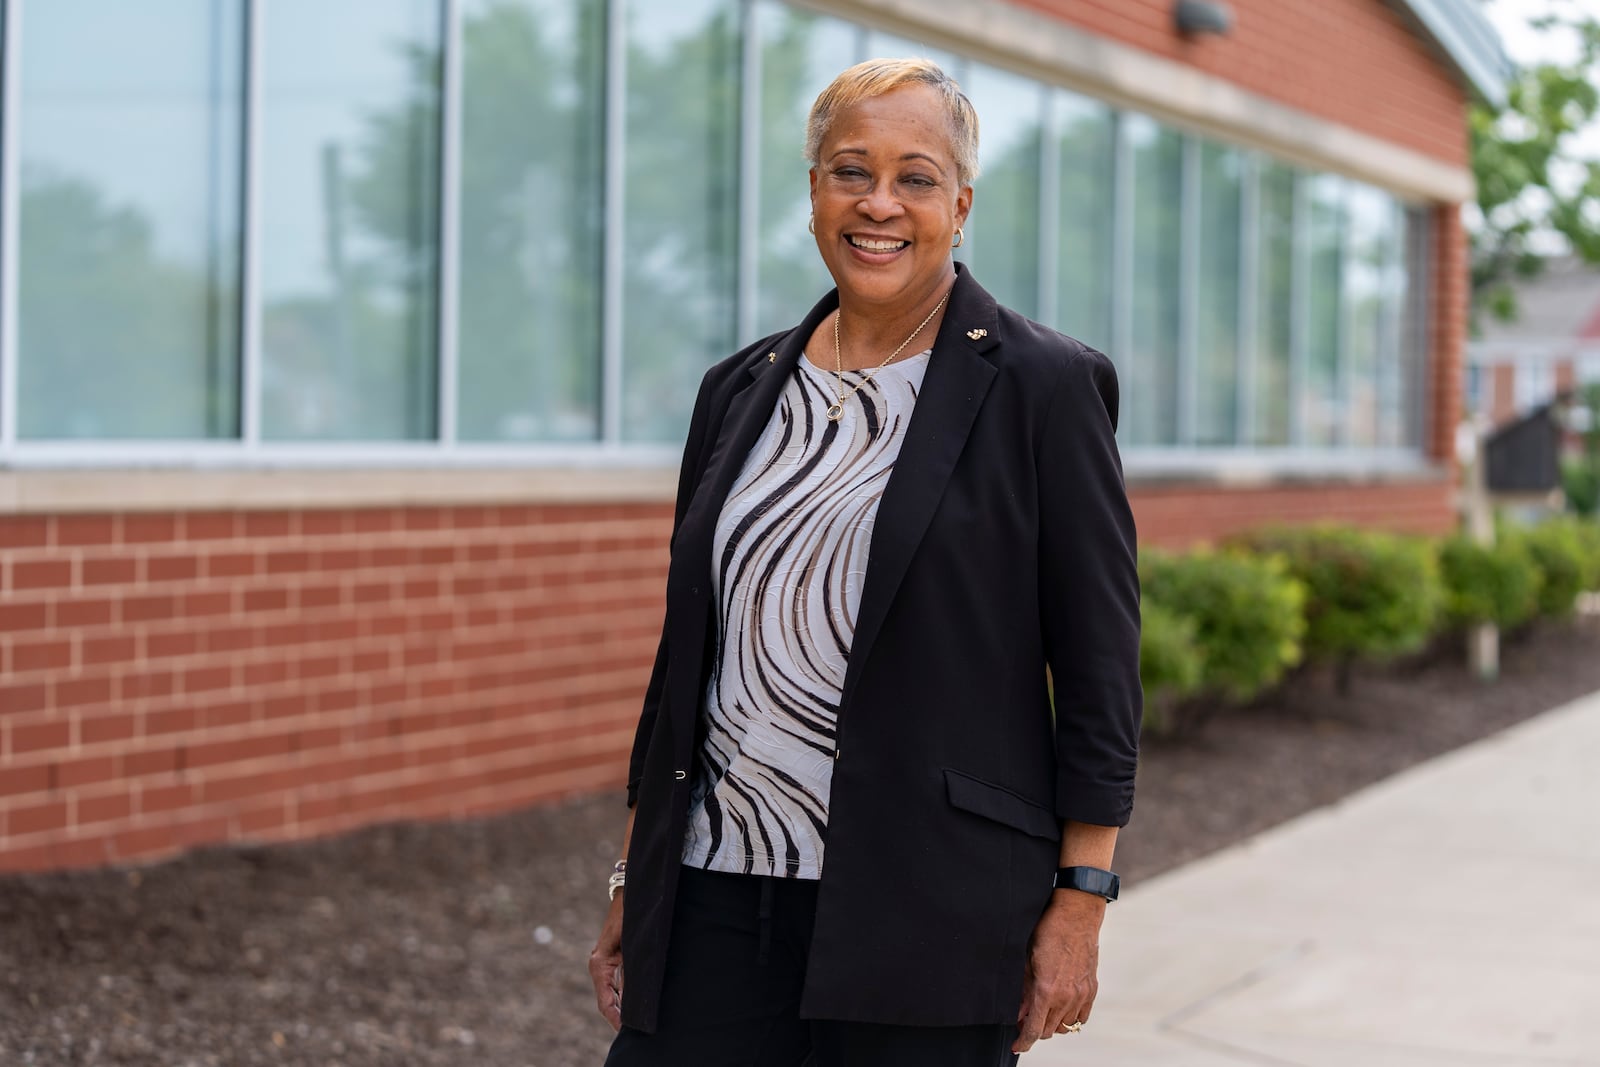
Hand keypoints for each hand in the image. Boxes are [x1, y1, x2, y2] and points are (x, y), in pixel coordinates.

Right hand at [588, 893, 625, 1029]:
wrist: (631, 891)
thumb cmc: (631, 912)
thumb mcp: (632, 941)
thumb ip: (631, 967)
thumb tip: (633, 994)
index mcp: (599, 964)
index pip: (605, 1000)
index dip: (615, 1017)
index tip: (625, 1029)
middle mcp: (600, 966)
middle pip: (609, 1001)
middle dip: (620, 1017)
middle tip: (637, 1031)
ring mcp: (606, 964)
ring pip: (614, 994)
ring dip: (623, 1009)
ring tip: (638, 1023)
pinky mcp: (615, 960)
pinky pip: (618, 984)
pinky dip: (625, 997)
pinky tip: (636, 1006)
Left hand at [1011, 891, 1103, 1053]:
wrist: (1076, 915)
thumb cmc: (1048, 931)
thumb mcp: (1027, 960)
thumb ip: (1023, 991)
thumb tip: (1019, 1013)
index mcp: (1046, 991)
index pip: (1033, 1030)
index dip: (1023, 1042)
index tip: (1016, 1046)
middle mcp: (1066, 997)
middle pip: (1048, 1031)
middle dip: (1034, 1030)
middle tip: (1024, 1019)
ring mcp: (1081, 994)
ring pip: (1065, 1026)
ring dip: (1051, 1024)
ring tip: (1042, 1011)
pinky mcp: (1092, 989)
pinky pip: (1082, 1017)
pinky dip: (1070, 1018)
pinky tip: (1061, 1008)